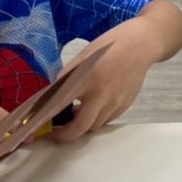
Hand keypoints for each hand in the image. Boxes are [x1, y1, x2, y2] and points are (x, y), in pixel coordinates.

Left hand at [48, 20, 158, 142]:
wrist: (140, 45)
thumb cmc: (108, 47)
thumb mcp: (81, 57)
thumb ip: (66, 78)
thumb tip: (51, 97)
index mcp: (85, 78)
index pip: (61, 106)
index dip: (48, 119)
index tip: (42, 126)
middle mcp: (101, 94)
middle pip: (81, 127)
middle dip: (66, 135)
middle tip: (56, 133)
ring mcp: (116, 102)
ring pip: (95, 126)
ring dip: (83, 125)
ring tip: (77, 113)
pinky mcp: (125, 105)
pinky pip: (107, 119)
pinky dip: (97, 118)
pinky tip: (95, 105)